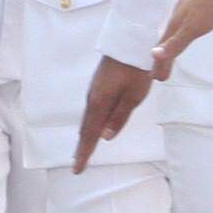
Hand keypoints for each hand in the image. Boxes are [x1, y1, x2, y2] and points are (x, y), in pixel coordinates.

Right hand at [73, 54, 154, 173]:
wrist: (129, 43)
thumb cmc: (134, 70)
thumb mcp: (134, 96)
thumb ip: (119, 117)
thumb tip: (106, 137)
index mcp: (99, 104)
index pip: (89, 135)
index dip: (84, 153)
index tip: (77, 169)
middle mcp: (92, 100)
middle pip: (85, 128)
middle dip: (82, 147)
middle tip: (78, 164)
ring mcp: (94, 92)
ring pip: (89, 119)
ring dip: (86, 136)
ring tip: (84, 150)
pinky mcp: (99, 87)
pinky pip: (93, 110)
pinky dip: (91, 123)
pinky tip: (94, 127)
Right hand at [151, 0, 212, 80]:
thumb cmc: (211, 4)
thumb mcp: (194, 28)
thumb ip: (174, 43)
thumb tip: (153, 55)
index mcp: (175, 25)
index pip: (162, 49)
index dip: (159, 64)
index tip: (155, 78)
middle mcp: (176, 18)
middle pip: (165, 40)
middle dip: (162, 56)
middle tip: (160, 71)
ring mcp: (185, 10)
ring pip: (174, 31)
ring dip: (169, 43)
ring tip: (169, 52)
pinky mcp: (195, 4)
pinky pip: (182, 23)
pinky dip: (179, 32)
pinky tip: (186, 29)